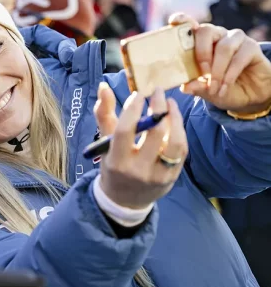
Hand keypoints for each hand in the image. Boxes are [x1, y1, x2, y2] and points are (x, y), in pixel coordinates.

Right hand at [95, 84, 187, 208]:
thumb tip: (104, 86)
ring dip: (175, 119)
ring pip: (175, 142)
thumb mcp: (104, 144)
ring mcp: (158, 175)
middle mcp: (138, 170)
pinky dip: (180, 132)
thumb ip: (104, 114)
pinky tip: (174, 120)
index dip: (133, 109)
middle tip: (157, 92)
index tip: (138, 94)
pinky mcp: (172, 177)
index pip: (126, 130)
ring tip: (170, 104)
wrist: (125, 200)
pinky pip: (181, 151)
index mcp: (117, 161)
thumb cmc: (112, 166)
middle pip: (155, 133)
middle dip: (158, 107)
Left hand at [169, 13, 270, 113]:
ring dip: (217, 71)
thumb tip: (185, 87)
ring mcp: (235, 39)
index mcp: (200, 42)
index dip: (182, 21)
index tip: (173, 22)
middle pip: (206, 30)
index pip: (189, 25)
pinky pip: (239, 58)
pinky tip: (224, 88)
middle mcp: (217, 35)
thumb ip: (194, 86)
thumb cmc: (219, 88)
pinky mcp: (251, 47)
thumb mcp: (203, 90)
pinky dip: (229, 76)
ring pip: (224, 47)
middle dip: (201, 53)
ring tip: (212, 88)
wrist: (247, 96)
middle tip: (202, 75)